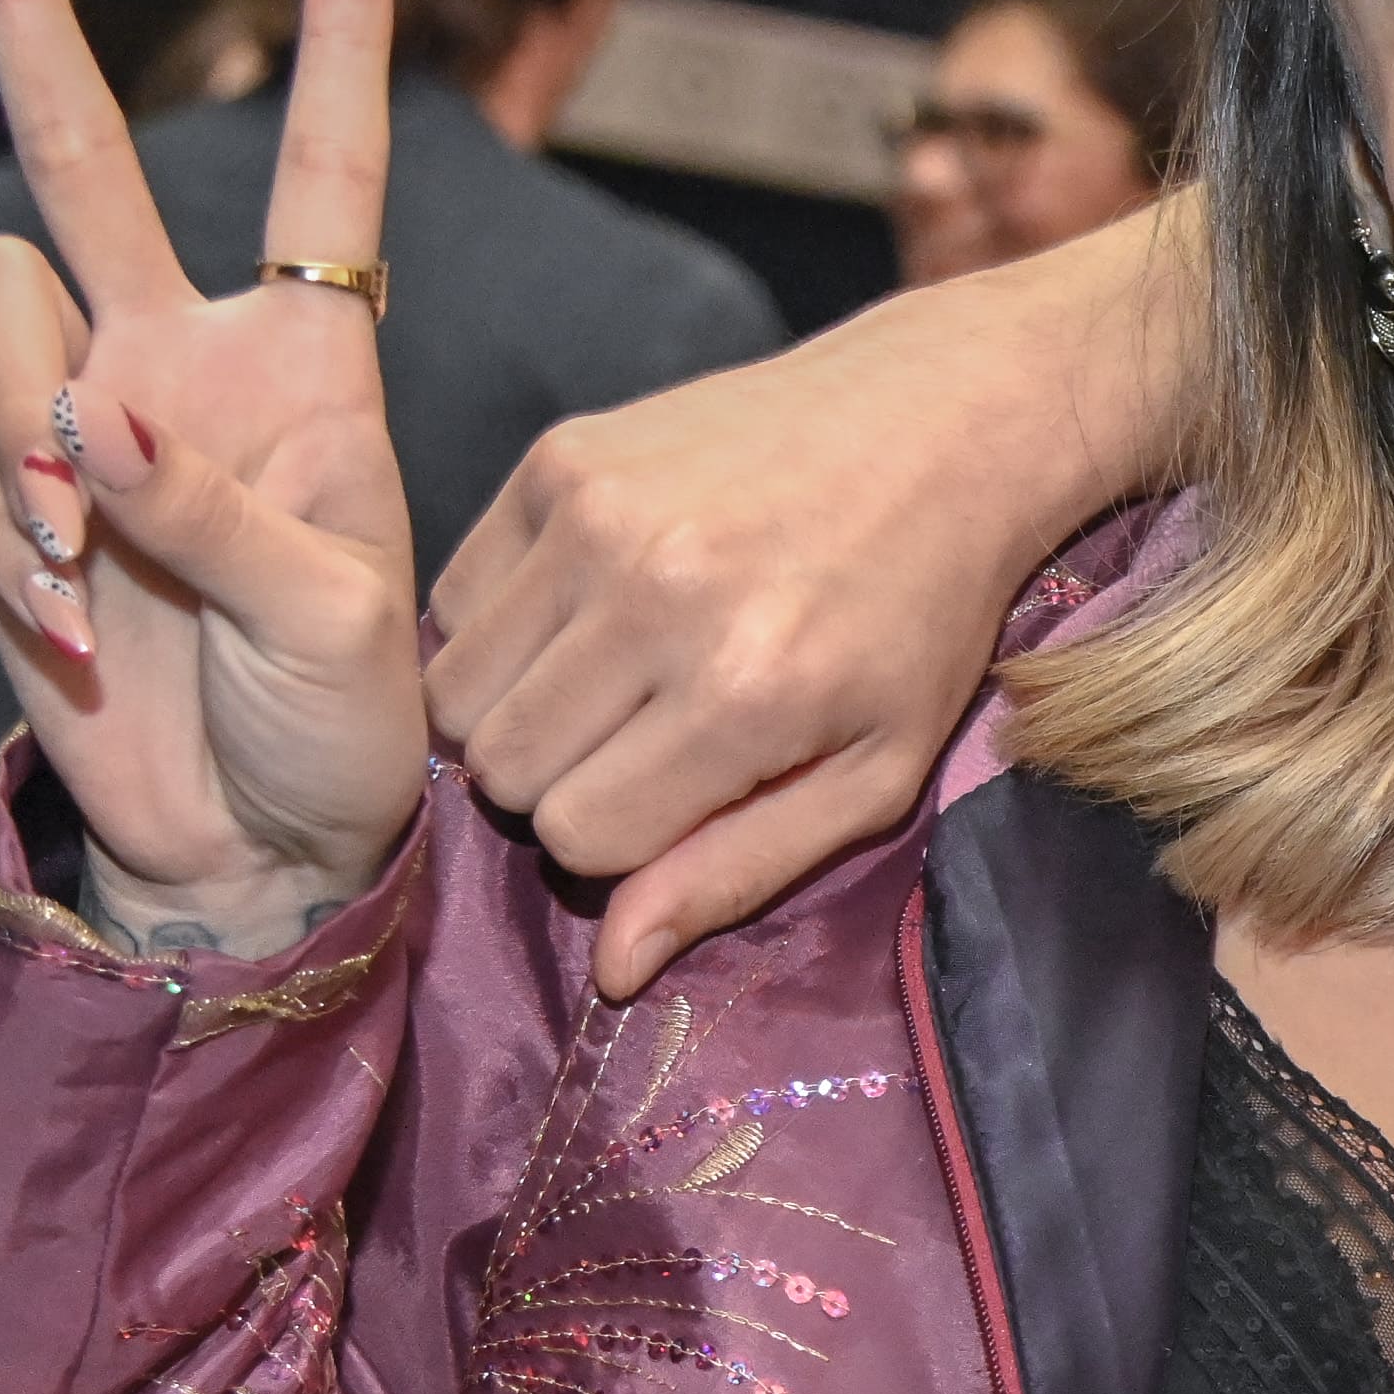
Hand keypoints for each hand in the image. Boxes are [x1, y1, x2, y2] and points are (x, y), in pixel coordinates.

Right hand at [0, 0, 422, 947]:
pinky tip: (61, 610)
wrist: (260, 847)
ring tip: (84, 553)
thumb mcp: (340, 621)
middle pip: (75, 138)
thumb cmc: (348, 729)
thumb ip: (220, 511)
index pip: (328, 165)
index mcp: (308, 357)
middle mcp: (179, 351)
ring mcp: (75, 417)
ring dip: (17, 412)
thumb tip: (88, 424)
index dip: (344, 34)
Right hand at [426, 196, 1190, 996]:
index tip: (679, 792)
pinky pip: (453, 595)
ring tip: (610, 678)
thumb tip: (611, 969)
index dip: (621, 836)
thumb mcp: (871, 772)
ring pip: (455, 689)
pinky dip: (500, 623)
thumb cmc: (918, 617)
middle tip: (641, 736)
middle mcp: (655, 596)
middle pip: (502, 767)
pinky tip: (588, 608)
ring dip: (517, 707)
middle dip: (559, 779)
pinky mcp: (559, 456)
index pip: (577, 836)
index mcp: (745, 692)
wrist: (940, 424)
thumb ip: (737, 870)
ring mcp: (594, 516)